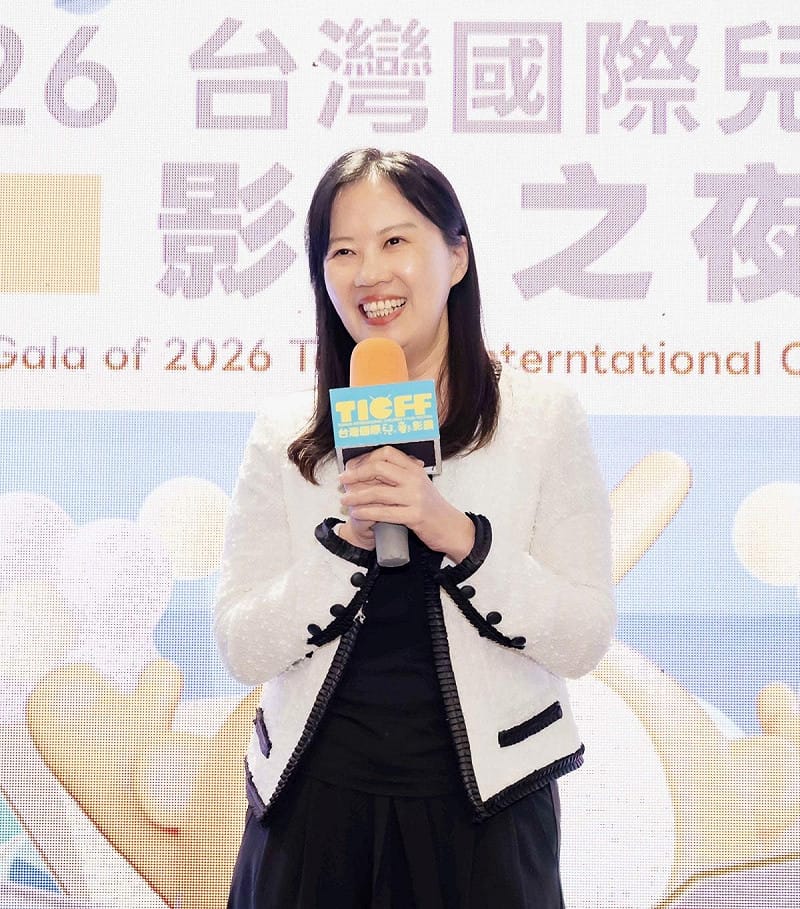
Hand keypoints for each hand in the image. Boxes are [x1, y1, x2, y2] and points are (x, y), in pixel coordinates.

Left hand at [338, 446, 474, 562]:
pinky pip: (384, 513)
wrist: (452, 528)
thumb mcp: (419, 485)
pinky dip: (367, 512)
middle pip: (379, 468)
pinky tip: (357, 514)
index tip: (352, 466)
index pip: (387, 452)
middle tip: (343, 481)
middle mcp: (415, 479)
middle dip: (356, 474)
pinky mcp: (415, 517)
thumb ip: (401, 476)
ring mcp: (416, 498)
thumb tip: (370, 469)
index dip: (365, 457)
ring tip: (345, 500)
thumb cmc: (431, 508)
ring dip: (356, 496)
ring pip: (378, 492)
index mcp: (415, 469)